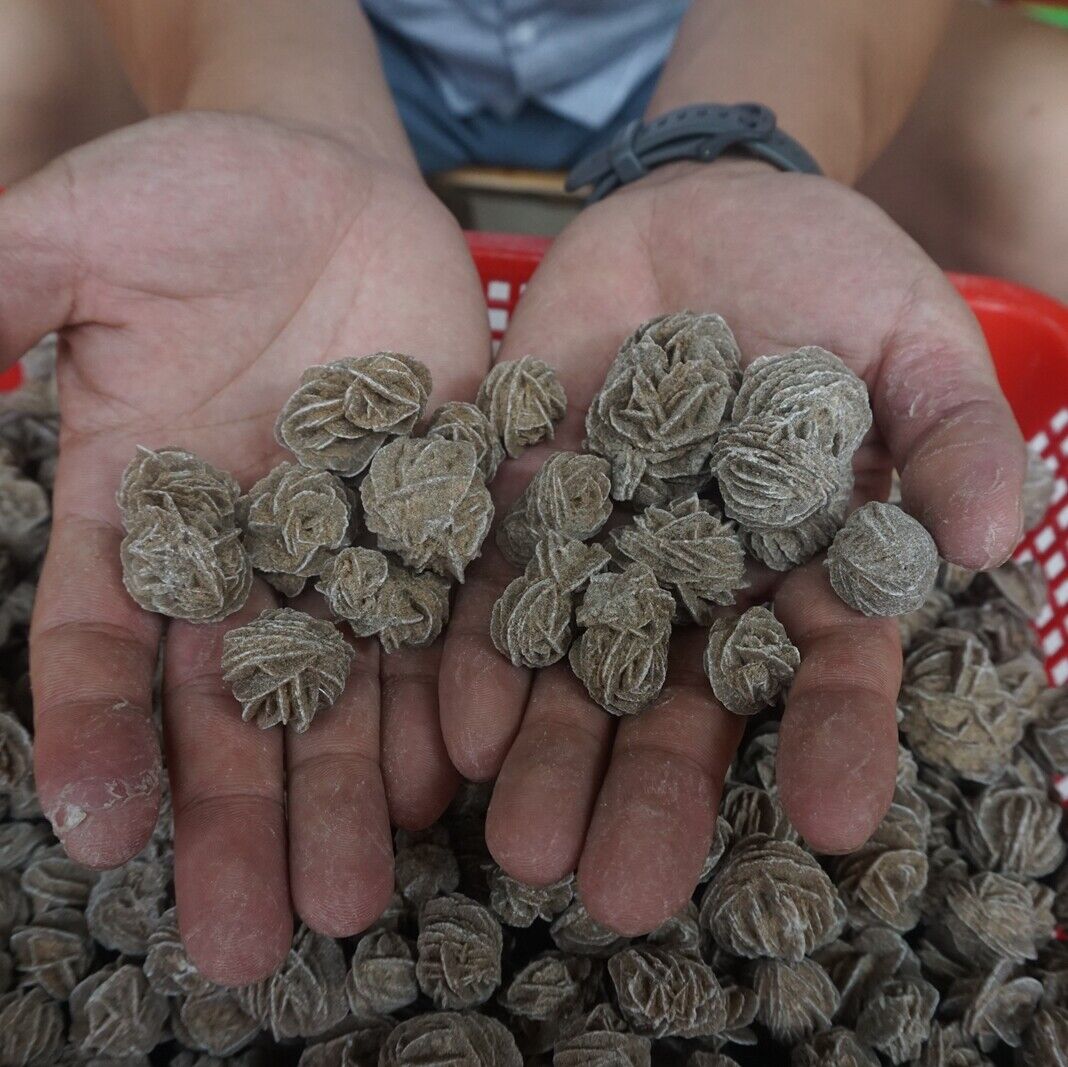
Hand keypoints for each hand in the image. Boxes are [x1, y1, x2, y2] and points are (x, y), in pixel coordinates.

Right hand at [0, 112, 489, 981]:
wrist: (328, 180)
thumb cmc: (193, 196)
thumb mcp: (79, 236)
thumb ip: (4, 298)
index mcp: (143, 511)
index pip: (107, 648)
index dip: (102, 738)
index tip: (101, 835)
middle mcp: (250, 551)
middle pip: (238, 706)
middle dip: (245, 817)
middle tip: (260, 941)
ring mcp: (355, 538)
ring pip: (350, 686)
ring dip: (351, 789)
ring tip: (359, 894)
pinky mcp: (447, 508)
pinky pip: (452, 614)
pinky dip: (454, 690)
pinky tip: (454, 770)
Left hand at [439, 161, 1024, 933]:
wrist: (701, 212)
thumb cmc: (828, 272)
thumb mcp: (912, 337)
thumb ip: (949, 432)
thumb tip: (984, 535)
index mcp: (805, 566)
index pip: (826, 670)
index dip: (833, 738)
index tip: (831, 819)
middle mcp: (700, 585)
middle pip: (681, 702)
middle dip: (657, 793)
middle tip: (626, 894)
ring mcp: (604, 551)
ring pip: (577, 671)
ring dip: (552, 756)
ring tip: (522, 845)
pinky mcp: (524, 506)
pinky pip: (496, 591)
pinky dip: (477, 655)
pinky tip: (458, 728)